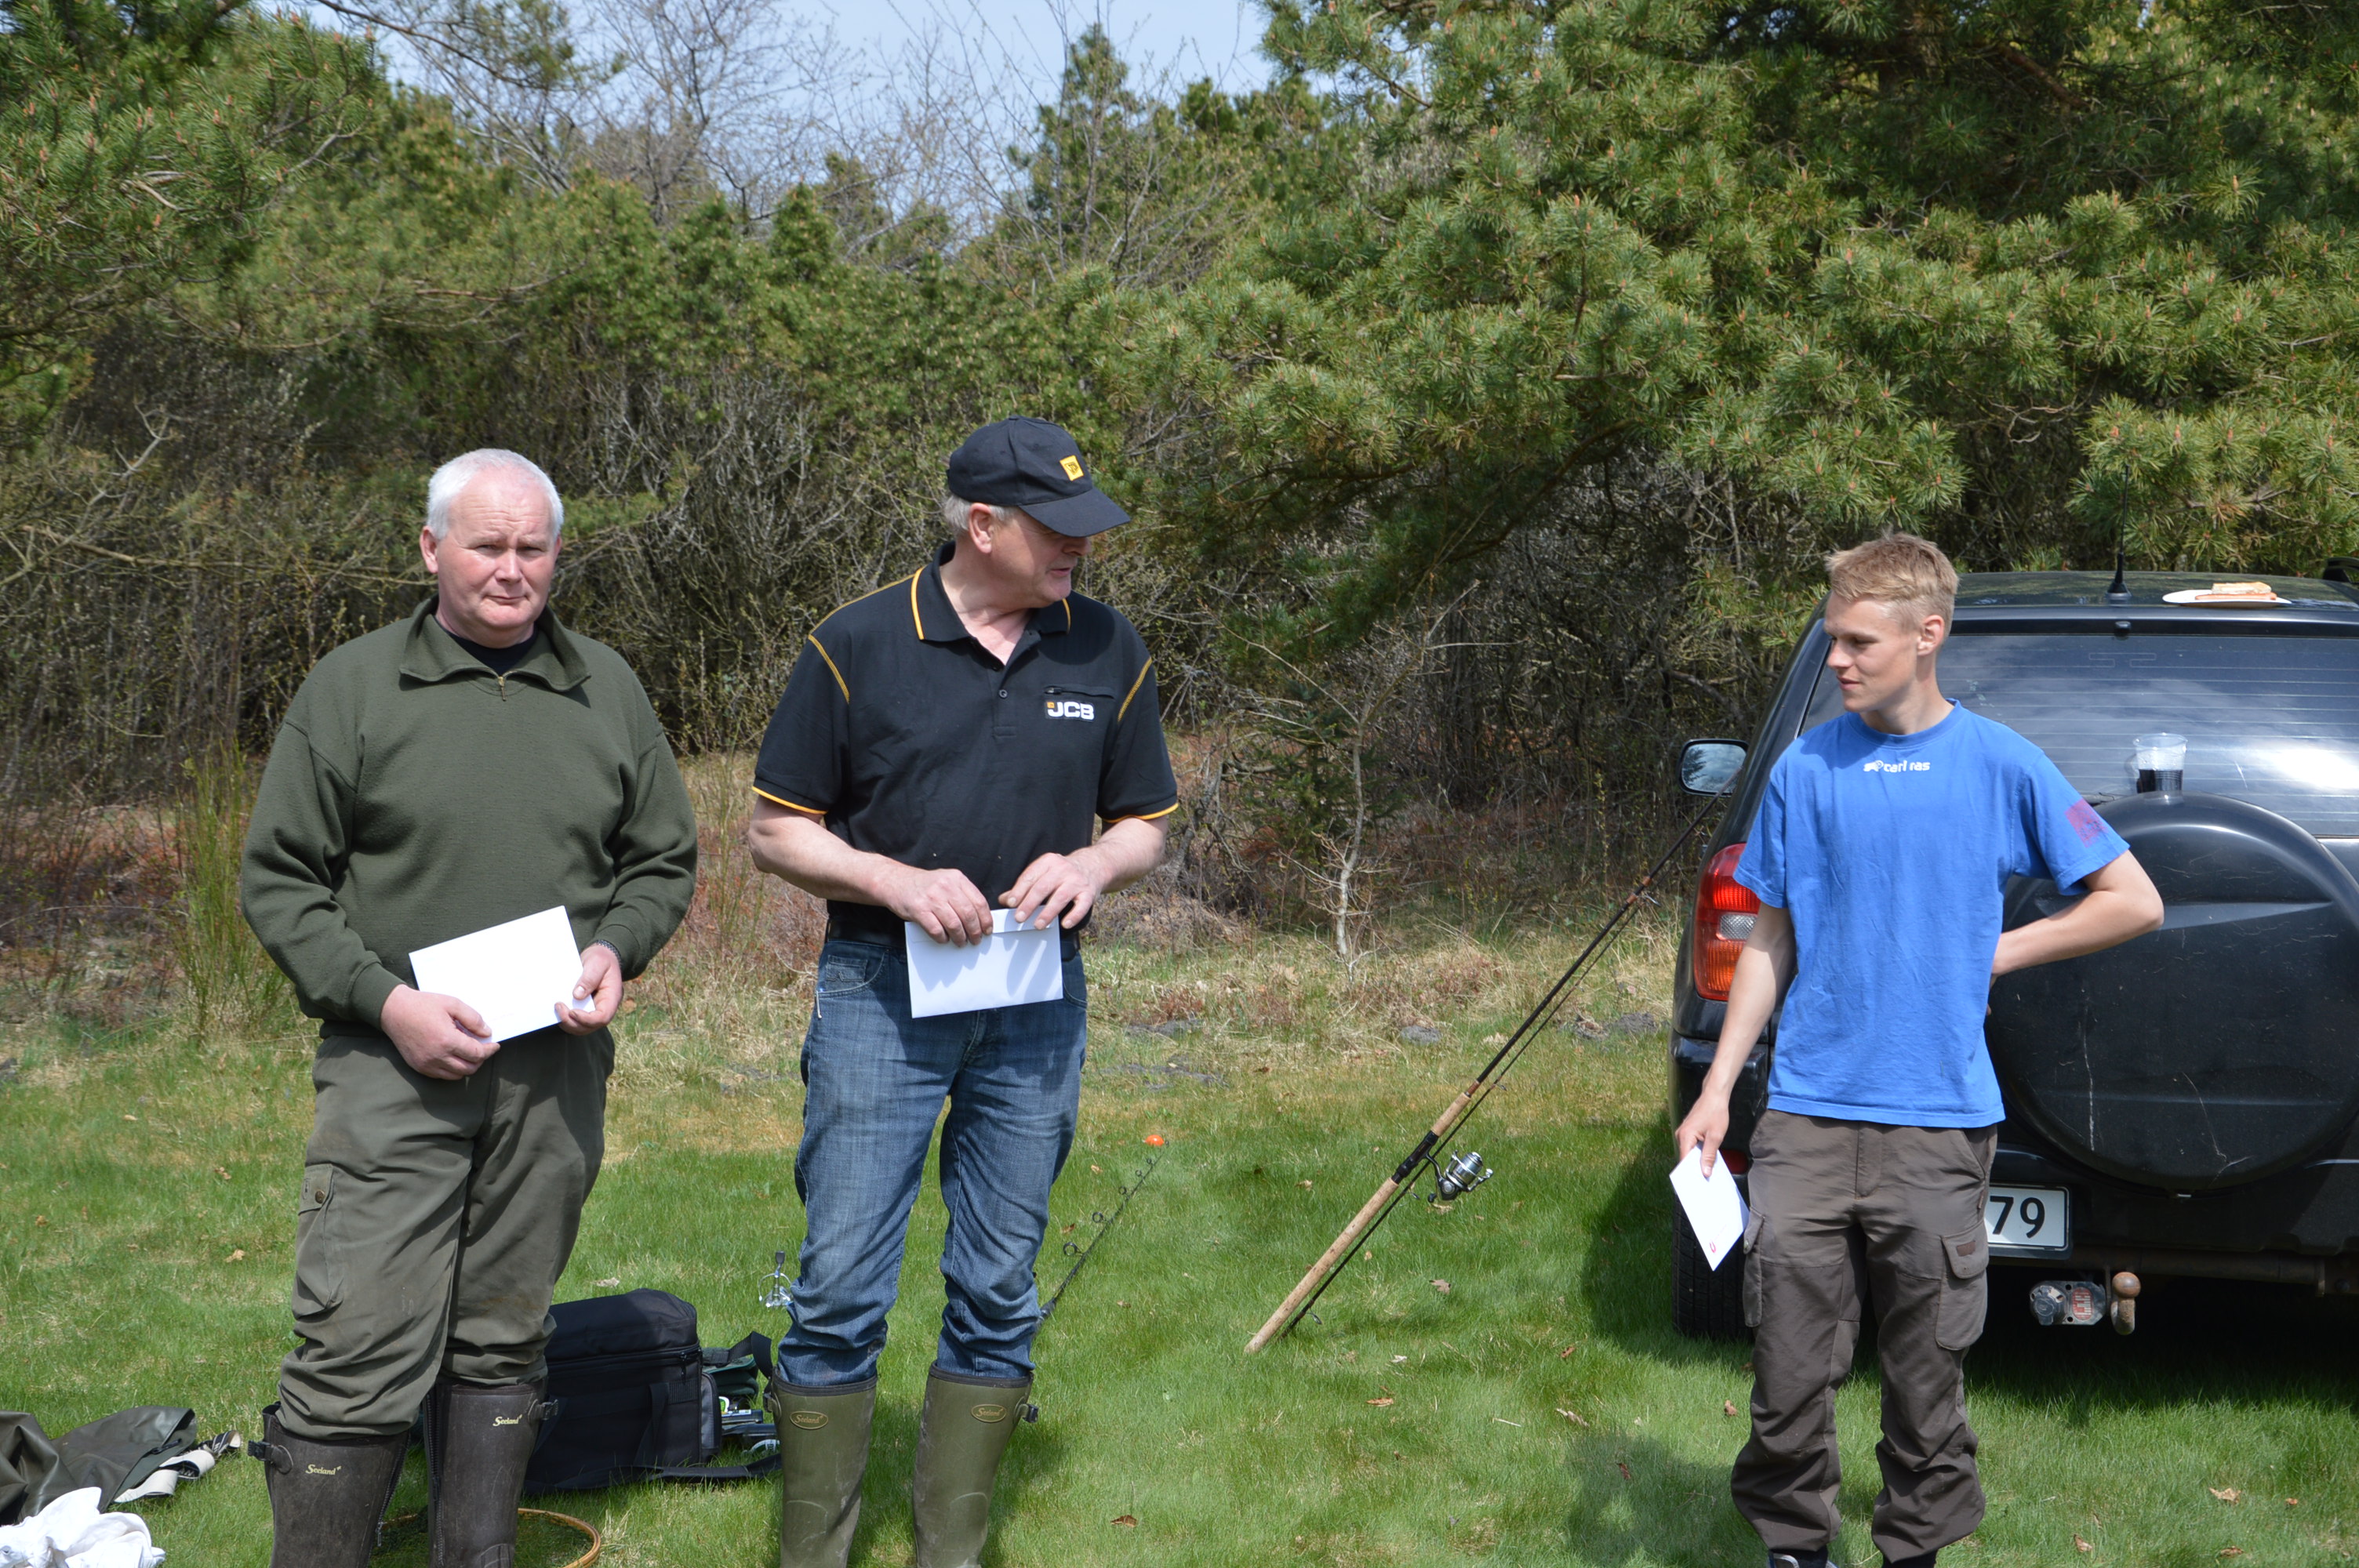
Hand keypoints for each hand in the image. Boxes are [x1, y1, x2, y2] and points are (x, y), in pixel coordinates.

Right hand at [381, 986, 498, 1079]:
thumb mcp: (453, 1004)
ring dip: (467, 1066)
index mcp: (447, 1040)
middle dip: (480, 1059)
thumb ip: (473, 1019)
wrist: (394, 1011)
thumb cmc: (423, 1005)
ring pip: (457, 1075)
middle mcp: (437, 1056)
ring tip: (468, 1052)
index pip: (477, 1054)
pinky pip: (442, 1075)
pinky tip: (454, 1056)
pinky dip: (453, 1069)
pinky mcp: (419, 1067)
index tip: (494, 1045)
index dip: (489, 1050)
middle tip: (482, 1048)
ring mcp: (427, 1064)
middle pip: (470, 1068)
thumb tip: (487, 1033)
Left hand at [559, 942, 622, 1033]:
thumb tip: (577, 995)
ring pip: (582, 1027)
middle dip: (573, 1022)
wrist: (601, 956)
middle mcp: (604, 1007)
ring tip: (557, 1007)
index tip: (572, 1011)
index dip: (587, 1019)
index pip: (603, 1017)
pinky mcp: (584, 1008)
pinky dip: (566, 1019)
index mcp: (612, 997)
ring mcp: (594, 1009)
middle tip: (559, 1007)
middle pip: (591, 1026)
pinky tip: (558, 1008)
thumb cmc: (601, 958)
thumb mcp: (597, 962)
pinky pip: (576, 1021)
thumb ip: (589, 978)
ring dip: (568, 1022)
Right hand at [880, 864, 995, 945]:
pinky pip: (936, 930)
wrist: (895, 881)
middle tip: (975, 939)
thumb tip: (979, 917)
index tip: (987, 930)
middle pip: (968, 915)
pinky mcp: (918, 909)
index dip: (985, 919)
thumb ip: (962, 894)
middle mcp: (945, 886)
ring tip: (960, 942)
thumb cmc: (923, 885)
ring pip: (954, 924)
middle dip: (975, 932)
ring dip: (960, 937)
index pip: (979, 902)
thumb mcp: (946, 880)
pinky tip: (943, 939)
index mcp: (956, 878)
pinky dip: (942, 938)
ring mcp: (931, 898)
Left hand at [1003, 849, 1109, 931]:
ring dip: (1048, 913)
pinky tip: (1065, 924)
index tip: (1010, 903)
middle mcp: (1062, 869)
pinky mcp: (1089, 892)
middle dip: (1029, 904)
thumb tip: (1005, 900)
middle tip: (1019, 918)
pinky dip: (1074, 915)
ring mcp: (1077, 881)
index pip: (1030, 877)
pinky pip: (1081, 905)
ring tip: (1038, 925)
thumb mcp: (1044, 872)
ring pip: (1060, 897)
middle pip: (1043, 887)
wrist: (1093, 865)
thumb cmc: (1063, 872)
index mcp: (1048, 862)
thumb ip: (1025, 885)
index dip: (1019, 891)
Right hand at [1672, 1093, 1731, 1176]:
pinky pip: (1692, 1146)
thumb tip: (1705, 1173)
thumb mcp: (1715, 1136)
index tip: (1697, 1186)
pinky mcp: (1688, 1131)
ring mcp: (1684, 1133)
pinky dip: (1699, 1154)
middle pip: (1686, 1158)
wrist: (1714, 1095)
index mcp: (1685, 1136)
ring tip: (1708, 1173)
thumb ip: (1709, 1156)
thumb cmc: (1715, 1113)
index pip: (1685, 1161)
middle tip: (1705, 1182)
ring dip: (1698, 1161)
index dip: (1690, 1174)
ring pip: (1689, 1152)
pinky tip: (1708, 1160)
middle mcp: (1681, 1135)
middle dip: (1695, 1170)